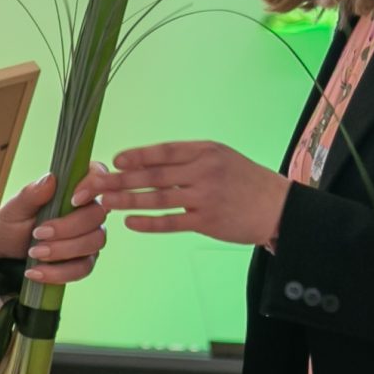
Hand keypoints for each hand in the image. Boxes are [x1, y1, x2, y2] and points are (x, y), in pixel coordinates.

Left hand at [0, 170, 109, 285]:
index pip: (97, 176)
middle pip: (96, 215)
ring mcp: (89, 238)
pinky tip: (36, 271)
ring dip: (63, 250)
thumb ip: (32, 194)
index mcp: (72, 191)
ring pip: (93, 242)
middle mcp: (86, 212)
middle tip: (38, 234)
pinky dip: (58, 272)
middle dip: (67, 227)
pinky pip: (82, 268)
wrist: (6, 257)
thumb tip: (51, 179)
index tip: (73, 199)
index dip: (93, 185)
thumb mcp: (15, 209)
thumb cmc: (13, 226)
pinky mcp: (84, 262)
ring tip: (34, 253)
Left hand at [78, 142, 288, 248]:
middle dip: (121, 179)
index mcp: (205, 151)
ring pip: (157, 198)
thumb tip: (150, 162)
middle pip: (153, 175)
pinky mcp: (206, 221)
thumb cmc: (246, 180)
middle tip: (95, 183)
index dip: (137, 155)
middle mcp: (203, 171)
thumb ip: (190, 158)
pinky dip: (148, 222)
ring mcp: (204, 197)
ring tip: (105, 202)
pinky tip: (130, 223)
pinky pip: (171, 222)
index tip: (115, 160)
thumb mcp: (221, 157)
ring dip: (128, 200)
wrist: (277, 207)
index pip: (164, 151)